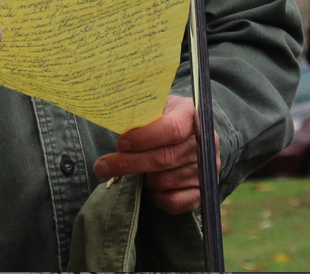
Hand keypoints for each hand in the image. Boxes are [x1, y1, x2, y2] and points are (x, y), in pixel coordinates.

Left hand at [92, 95, 219, 214]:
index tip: (120, 143)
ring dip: (143, 178)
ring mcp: (206, 169)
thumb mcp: (155, 107)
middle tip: (102, 166)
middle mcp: (204, 143)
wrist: (189, 137)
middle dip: (129, 163)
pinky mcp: (202, 192)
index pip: (172, 129)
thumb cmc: (164, 119)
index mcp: (192, 114)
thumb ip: (142, 114)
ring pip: (164, 181)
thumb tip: (115, 122)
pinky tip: (149, 187)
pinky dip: (157, 197)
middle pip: (164, 158)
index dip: (144, 138)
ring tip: (135, 171)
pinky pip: (175, 202)